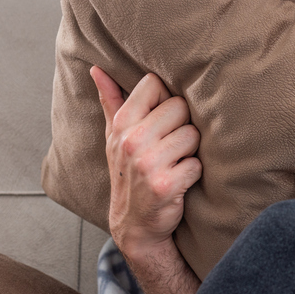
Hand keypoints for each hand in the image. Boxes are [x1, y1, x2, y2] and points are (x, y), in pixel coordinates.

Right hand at [91, 66, 201, 260]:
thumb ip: (110, 100)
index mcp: (121, 124)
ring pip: (193, 135)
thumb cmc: (129, 172)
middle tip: (170, 146)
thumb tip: (97, 69)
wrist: (134, 224)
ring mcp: (147, 163)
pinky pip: (197, 164)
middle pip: (180, 107)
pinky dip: (194, 173)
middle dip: (182, 126)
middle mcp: (132, 141)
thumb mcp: (115, 136)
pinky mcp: (166, 185)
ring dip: (190, 150)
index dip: (166, 99)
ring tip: (174, 162)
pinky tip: (179, 181)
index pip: (155, 84)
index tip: (161, 119)